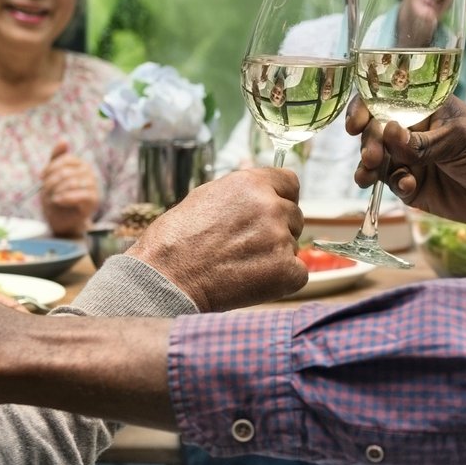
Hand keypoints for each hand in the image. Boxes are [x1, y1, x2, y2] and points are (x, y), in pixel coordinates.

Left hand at [38, 141, 100, 237]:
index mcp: (80, 164)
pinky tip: (58, 201)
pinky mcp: (94, 200)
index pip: (66, 159)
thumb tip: (63, 139)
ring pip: (72, 183)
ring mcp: (94, 186)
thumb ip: (57, 158)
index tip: (41, 178)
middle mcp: (89, 172)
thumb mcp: (52, 175)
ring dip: (57, 191)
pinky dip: (65, 198)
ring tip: (52, 198)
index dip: (51, 168)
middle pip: (67, 171)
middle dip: (51, 182)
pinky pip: (79, 195)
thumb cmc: (55, 195)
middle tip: (45, 191)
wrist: (60, 218)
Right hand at [129, 168, 307, 311]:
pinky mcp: (286, 270)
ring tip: (240, 265)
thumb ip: (243, 190)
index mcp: (253, 184)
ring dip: (275, 256)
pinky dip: (281, 280)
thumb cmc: (178, 238)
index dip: (282, 198)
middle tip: (246, 247)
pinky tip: (253, 281)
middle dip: (277, 230)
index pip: (291, 183)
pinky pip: (298, 273)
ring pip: (293, 246)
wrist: (166, 276)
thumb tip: (262, 186)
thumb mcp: (208, 196)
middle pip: (295, 216)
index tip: (271, 213)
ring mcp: (280, 239)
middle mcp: (271, 207)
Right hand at [348, 97, 465, 226]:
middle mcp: (413, 130)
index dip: (365, 108)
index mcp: (426, 108)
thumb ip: (423, 141)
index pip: (387, 100)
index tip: (355, 124)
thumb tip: (387, 131)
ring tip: (367, 176)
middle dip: (368, 143)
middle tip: (370, 157)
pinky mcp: (412, 185)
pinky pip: (391, 182)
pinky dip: (393, 184)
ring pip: (377, 159)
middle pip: (376, 131)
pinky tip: (408, 188)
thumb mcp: (459, 141)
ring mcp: (410, 159)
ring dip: (369, 166)